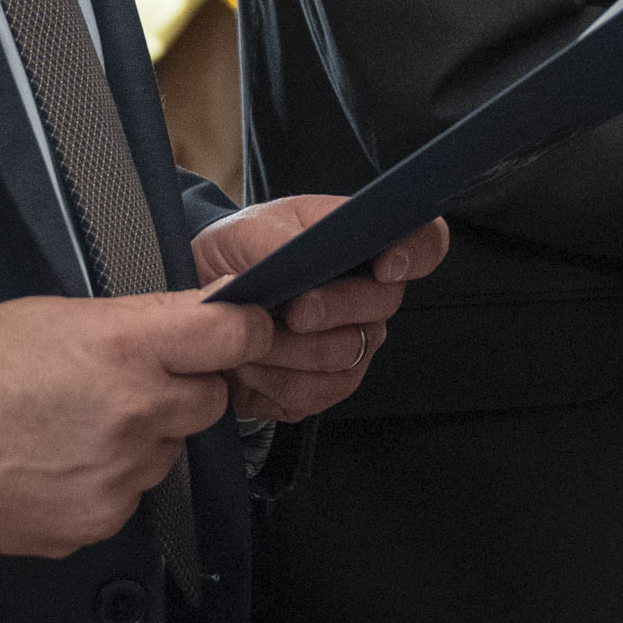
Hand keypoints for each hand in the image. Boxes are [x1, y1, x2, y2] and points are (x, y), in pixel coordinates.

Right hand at [0, 292, 276, 559]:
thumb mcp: (61, 316)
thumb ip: (136, 324)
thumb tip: (187, 328)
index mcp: (129, 346)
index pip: (233, 334)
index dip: (242, 333)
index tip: (239, 335)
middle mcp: (136, 410)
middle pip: (210, 401)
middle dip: (182, 392)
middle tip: (130, 388)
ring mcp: (122, 472)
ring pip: (168, 453)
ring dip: (142, 440)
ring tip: (78, 428)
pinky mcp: (101, 520)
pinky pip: (131, 497)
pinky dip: (108, 483)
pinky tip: (63, 464)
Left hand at [191, 197, 448, 426]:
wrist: (199, 303)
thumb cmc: (235, 254)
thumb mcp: (249, 229)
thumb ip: (284, 239)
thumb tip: (306, 255)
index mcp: (362, 245)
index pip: (423, 243)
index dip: (417, 254)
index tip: (386, 267)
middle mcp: (368, 298)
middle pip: (383, 305)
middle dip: (336, 308)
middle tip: (294, 310)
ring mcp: (352, 345)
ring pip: (346, 355)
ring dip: (290, 348)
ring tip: (249, 335)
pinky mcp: (323, 388)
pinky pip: (315, 393)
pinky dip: (274, 381)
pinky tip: (249, 364)